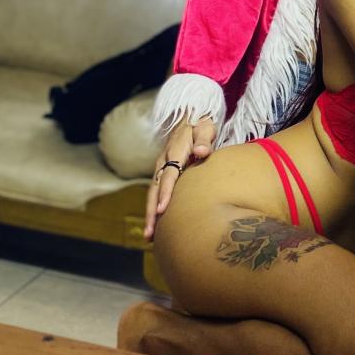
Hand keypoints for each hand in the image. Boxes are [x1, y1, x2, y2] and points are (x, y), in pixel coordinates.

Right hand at [144, 115, 216, 241]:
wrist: (190, 118)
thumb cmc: (200, 126)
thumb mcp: (205, 128)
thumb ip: (204, 139)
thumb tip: (202, 152)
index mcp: (174, 152)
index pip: (169, 175)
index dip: (165, 192)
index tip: (162, 209)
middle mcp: (163, 162)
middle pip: (155, 189)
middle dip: (151, 212)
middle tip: (150, 233)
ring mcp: (161, 168)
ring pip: (153, 194)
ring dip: (150, 215)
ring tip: (149, 237)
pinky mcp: (163, 173)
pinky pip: (156, 193)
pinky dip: (154, 209)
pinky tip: (156, 226)